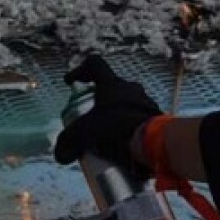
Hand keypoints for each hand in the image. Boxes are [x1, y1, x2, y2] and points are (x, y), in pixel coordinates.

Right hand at [52, 56, 162, 174]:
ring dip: (116, 115)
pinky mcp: (158, 119)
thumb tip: (61, 155)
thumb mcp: (85, 135)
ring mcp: (147, 102)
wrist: (155, 144)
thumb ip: (68, 142)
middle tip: (91, 118)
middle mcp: (130, 88)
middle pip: (111, 87)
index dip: (80, 71)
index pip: (94, 64)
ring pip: (127, 103)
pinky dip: (130, 128)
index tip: (71, 82)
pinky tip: (124, 144)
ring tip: (108, 136)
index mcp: (111, 84)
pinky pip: (139, 118)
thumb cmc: (117, 130)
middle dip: (99, 101)